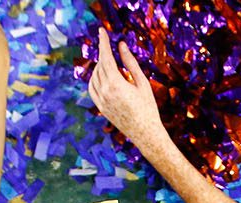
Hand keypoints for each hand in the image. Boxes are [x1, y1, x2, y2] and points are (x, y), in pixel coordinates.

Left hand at [87, 28, 166, 150]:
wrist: (145, 133)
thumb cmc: (148, 107)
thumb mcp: (142, 82)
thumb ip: (130, 63)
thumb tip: (121, 45)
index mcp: (116, 83)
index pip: (105, 57)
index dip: (103, 42)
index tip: (101, 31)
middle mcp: (105, 92)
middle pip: (100, 65)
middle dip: (103, 53)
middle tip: (110, 45)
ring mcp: (101, 101)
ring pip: (94, 76)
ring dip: (99, 66)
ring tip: (109, 61)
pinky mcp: (100, 107)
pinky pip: (92, 88)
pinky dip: (95, 79)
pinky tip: (102, 76)